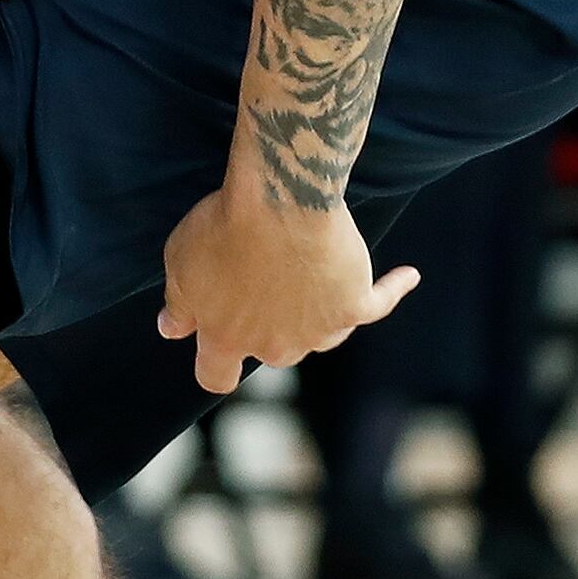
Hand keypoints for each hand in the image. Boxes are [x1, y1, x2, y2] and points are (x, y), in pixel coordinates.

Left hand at [160, 181, 418, 392]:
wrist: (280, 202)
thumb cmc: (223, 227)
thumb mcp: (181, 261)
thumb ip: (179, 303)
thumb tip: (170, 331)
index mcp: (225, 337)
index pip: (215, 376)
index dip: (215, 367)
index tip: (216, 354)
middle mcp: (273, 344)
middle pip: (273, 353)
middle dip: (268, 328)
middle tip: (266, 287)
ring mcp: (317, 329)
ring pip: (320, 335)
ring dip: (316, 313)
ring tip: (315, 278)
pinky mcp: (355, 304)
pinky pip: (379, 300)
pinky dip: (393, 288)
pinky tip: (408, 276)